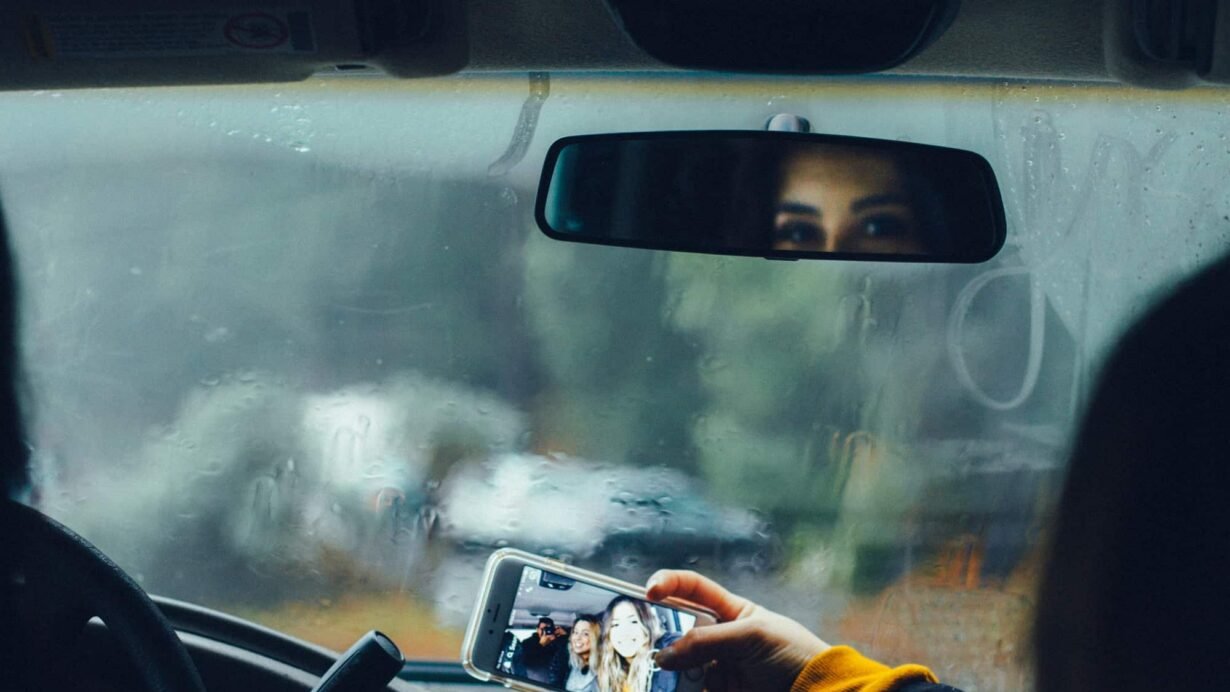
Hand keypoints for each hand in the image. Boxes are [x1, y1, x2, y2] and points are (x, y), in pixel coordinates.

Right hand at [646, 570, 829, 691]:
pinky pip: (689, 688)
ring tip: (660, 676)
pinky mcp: (719, 690)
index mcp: (730, 611)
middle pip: (677, 630)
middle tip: (644, 644)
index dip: (669, 584)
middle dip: (660, 635)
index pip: (692, 589)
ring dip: (667, 670)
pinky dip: (679, 689)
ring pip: (679, 665)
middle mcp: (719, 637)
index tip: (648, 592)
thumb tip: (665, 656)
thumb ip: (707, 642)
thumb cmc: (793, 654)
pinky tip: (672, 688)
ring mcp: (717, 667)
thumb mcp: (751, 637)